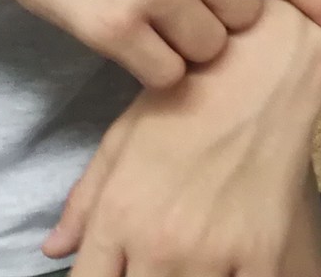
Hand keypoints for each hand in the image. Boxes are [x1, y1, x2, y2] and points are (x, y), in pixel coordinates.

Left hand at [45, 0, 320, 276]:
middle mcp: (159, 243)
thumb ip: (87, 199)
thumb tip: (55, 249)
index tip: (114, 272)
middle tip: (152, 263)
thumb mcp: (125, 137)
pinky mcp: (262, 254)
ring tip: (186, 263)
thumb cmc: (189, 95)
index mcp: (119, 216)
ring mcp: (212, 254)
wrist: (264, 65)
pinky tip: (226, 268)